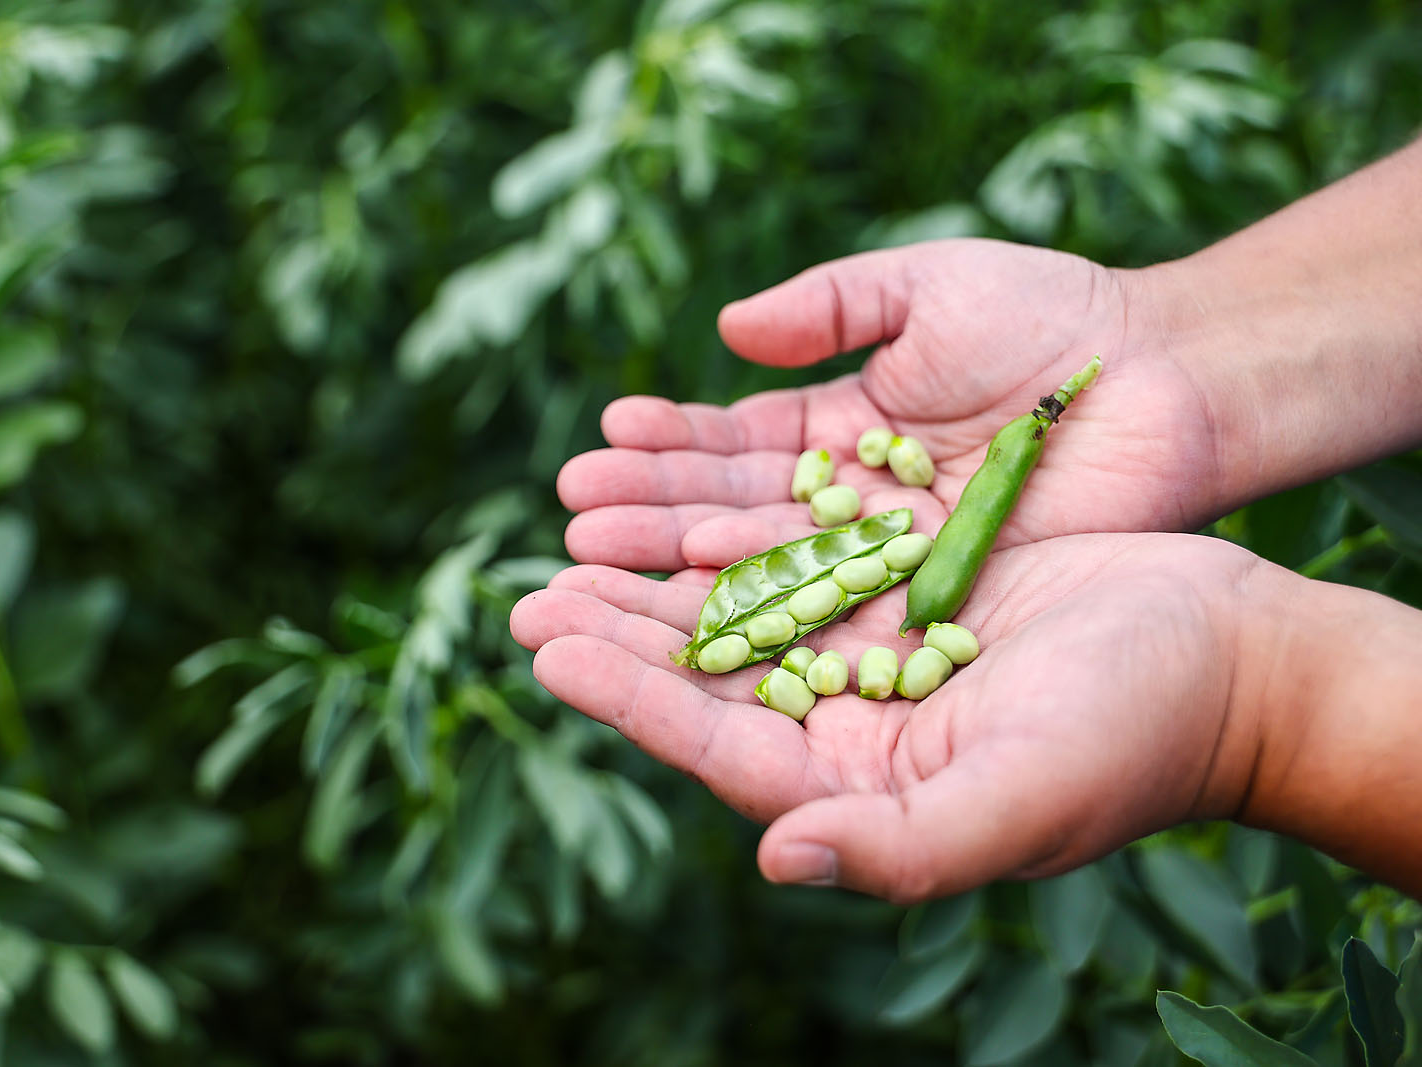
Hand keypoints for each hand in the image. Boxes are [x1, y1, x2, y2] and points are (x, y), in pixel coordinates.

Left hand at [510, 533, 1269, 901]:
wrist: (1228, 657)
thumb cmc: (1134, 739)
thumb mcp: (1017, 799)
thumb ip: (899, 844)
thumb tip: (775, 860)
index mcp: (860, 790)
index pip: (717, 746)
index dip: (630, 698)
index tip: (551, 647)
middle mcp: (853, 729)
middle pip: (711, 680)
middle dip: (620, 636)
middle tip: (531, 593)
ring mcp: (875, 658)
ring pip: (743, 614)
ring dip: (663, 580)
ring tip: (579, 536)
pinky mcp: (905, 593)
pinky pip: (800, 556)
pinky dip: (740, 529)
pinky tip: (685, 500)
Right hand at [558, 239, 1220, 575]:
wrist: (1166, 380)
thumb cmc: (1052, 316)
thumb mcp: (928, 285)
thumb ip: (831, 306)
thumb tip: (727, 329)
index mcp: (839, 428)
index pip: (732, 446)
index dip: (666, 447)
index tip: (598, 442)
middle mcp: (849, 503)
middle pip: (731, 516)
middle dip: (648, 518)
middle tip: (568, 525)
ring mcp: (886, 559)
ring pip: (767, 569)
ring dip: (680, 570)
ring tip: (596, 565)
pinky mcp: (929, 603)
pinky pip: (837, 606)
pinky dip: (767, 603)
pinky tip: (695, 595)